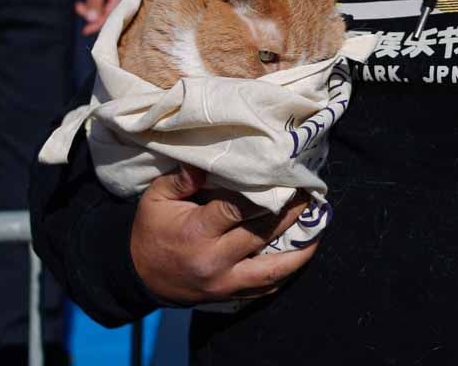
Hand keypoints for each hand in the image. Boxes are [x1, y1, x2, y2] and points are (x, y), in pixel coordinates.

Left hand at [76, 0, 131, 35]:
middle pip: (112, 14)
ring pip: (109, 9)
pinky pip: (108, 3)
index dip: (98, 25)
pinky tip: (85, 3)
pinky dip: (96, 4)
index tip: (85, 31)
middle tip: (78, 10)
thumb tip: (91, 20)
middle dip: (94, 17)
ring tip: (79, 5)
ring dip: (93, 10)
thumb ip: (94, 0)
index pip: (112, 15)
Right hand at [130, 165, 317, 304]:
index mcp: (197, 234)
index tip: (283, 176)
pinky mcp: (231, 295)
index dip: (263, 193)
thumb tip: (205, 162)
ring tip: (318, 224)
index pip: (238, 210)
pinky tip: (301, 253)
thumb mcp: (156, 199)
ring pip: (275, 269)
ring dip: (301, 248)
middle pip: (264, 234)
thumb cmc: (151, 230)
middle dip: (291, 212)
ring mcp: (226, 283)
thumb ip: (182, 179)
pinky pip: (267, 288)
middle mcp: (216, 261)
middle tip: (309, 192)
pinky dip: (286, 272)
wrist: (140, 276)